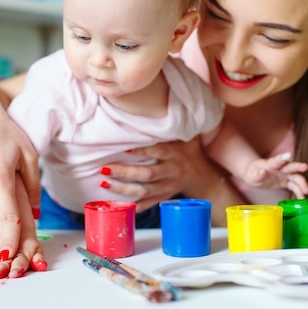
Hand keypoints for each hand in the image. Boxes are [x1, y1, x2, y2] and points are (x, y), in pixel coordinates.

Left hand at [99, 137, 232, 211]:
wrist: (203, 176)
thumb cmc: (190, 151)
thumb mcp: (187, 136)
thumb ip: (175, 125)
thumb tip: (163, 102)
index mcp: (175, 155)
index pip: (158, 152)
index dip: (142, 150)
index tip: (125, 147)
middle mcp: (170, 172)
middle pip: (147, 174)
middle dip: (124, 172)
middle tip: (105, 168)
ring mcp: (166, 187)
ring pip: (143, 190)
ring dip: (122, 189)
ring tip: (104, 183)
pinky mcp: (163, 197)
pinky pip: (147, 204)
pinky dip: (134, 207)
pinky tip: (118, 206)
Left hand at [244, 153, 307, 198]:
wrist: (256, 176)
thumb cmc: (253, 173)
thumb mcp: (252, 175)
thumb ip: (257, 174)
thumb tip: (263, 171)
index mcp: (271, 164)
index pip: (277, 160)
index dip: (283, 157)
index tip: (289, 155)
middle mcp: (280, 168)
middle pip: (290, 166)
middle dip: (298, 167)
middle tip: (305, 167)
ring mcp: (284, 174)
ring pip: (295, 177)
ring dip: (302, 183)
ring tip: (307, 191)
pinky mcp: (286, 181)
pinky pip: (294, 186)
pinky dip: (299, 192)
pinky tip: (302, 197)